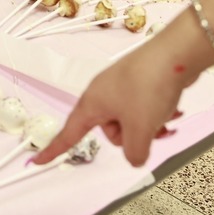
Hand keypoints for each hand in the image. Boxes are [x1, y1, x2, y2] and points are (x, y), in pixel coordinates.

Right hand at [31, 46, 184, 167]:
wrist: (175, 54)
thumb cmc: (149, 84)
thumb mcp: (139, 130)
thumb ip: (134, 153)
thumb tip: (135, 156)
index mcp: (92, 104)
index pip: (68, 134)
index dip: (53, 150)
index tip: (38, 160)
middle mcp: (102, 94)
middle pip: (111, 132)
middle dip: (133, 135)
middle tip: (147, 127)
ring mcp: (121, 87)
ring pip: (131, 121)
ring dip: (150, 125)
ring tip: (164, 116)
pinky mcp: (138, 83)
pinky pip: (143, 109)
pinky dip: (157, 114)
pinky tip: (171, 110)